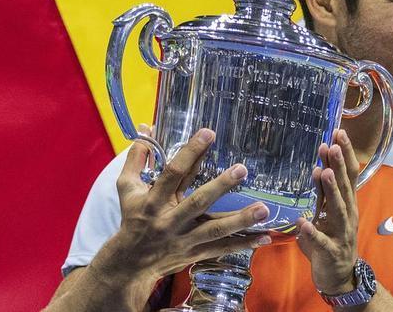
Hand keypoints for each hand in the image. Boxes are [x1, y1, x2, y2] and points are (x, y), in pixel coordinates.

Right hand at [93, 127, 271, 281]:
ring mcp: (185, 239)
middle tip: (242, 169)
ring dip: (240, 220)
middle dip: (221, 186)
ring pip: (215, 230)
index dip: (190, 152)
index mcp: (154, 201)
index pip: (173, 173)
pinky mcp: (196, 253)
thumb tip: (146, 129)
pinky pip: (222, 248)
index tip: (208, 133)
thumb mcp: (127, 188)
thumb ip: (136, 159)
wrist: (131, 263)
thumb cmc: (133, 219)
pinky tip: (264, 236)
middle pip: (198, 202)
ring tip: (264, 209)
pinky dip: (244, 244)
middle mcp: (170, 220)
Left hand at [295, 129, 359, 294]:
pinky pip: (321, 242)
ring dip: (331, 191)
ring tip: (325, 173)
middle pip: (345, 186)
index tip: (338, 132)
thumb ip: (323, 192)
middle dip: (339, 165)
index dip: (344, 154)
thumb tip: (320, 166)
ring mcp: (341, 234)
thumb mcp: (326, 212)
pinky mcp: (331, 252)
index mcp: (346, 203)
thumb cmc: (330, 239)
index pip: (349, 174)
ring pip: (338, 210)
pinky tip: (304, 223)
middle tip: (332, 144)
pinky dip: (313, 232)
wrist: (339, 276)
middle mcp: (348, 215)